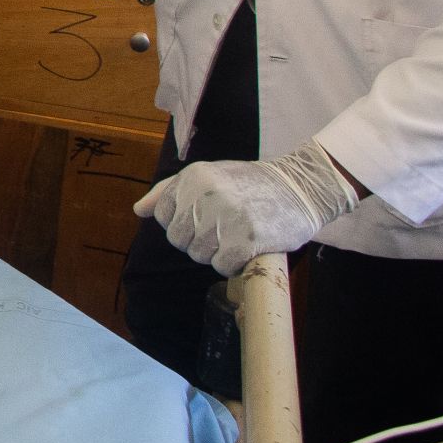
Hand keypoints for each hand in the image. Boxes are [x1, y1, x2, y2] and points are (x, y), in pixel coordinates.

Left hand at [132, 140, 360, 276]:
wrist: (302, 188)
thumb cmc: (251, 184)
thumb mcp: (209, 176)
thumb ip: (171, 191)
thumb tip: (140, 210)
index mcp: (194, 177)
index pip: (164, 216)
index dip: (183, 223)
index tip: (205, 218)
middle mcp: (207, 195)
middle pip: (179, 239)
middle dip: (198, 240)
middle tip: (225, 228)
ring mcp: (226, 218)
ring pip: (199, 255)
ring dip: (217, 252)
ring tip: (239, 233)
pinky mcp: (246, 241)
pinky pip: (221, 266)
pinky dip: (234, 264)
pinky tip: (248, 246)